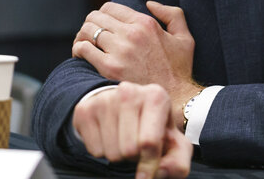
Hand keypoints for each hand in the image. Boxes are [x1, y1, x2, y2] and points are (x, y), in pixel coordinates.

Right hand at [72, 82, 191, 178]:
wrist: (122, 106)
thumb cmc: (152, 127)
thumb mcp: (174, 143)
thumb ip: (178, 162)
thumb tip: (158, 172)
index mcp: (156, 97)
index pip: (149, 142)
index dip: (149, 164)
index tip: (147, 174)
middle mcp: (129, 92)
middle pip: (128, 150)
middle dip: (133, 157)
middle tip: (137, 146)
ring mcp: (105, 99)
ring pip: (111, 152)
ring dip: (119, 155)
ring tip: (123, 140)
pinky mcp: (85, 109)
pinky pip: (95, 150)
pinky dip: (103, 151)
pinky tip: (109, 136)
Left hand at [73, 1, 201, 124]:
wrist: (176, 100)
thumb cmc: (179, 71)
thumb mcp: (184, 38)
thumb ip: (172, 14)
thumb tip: (149, 3)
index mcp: (145, 24)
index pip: (110, 7)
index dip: (103, 14)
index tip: (103, 25)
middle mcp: (131, 34)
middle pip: (95, 16)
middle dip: (90, 24)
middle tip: (91, 35)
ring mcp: (120, 51)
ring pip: (87, 30)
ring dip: (82, 36)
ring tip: (84, 45)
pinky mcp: (110, 68)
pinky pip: (84, 49)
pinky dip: (78, 49)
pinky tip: (81, 55)